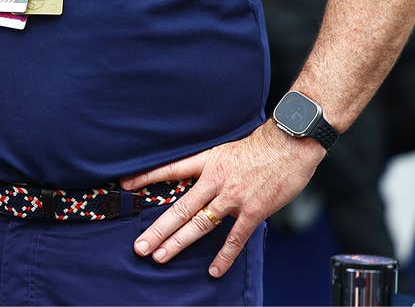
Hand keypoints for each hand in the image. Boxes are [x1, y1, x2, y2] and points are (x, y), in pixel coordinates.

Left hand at [122, 122, 323, 276]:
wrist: (289, 144)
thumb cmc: (262, 146)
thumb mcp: (226, 149)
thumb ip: (211, 166)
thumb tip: (199, 180)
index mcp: (207, 161)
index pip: (170, 169)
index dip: (146, 177)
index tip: (125, 185)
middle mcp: (214, 181)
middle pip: (180, 208)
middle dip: (158, 229)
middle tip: (140, 246)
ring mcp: (232, 198)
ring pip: (199, 224)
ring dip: (178, 243)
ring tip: (160, 256)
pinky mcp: (252, 211)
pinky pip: (234, 238)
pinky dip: (224, 256)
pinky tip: (213, 270)